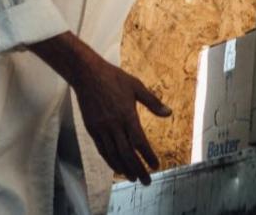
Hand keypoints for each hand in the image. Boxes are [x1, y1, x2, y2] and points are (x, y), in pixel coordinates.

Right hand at [72, 57, 170, 184]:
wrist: (87, 74)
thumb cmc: (114, 78)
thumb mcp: (136, 86)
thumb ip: (153, 102)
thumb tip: (169, 113)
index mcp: (127, 115)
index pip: (139, 142)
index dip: (148, 156)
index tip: (156, 166)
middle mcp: (114, 125)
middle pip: (127, 154)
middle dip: (138, 169)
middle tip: (146, 181)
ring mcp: (101, 128)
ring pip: (113, 155)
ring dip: (124, 168)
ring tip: (132, 178)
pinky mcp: (92, 129)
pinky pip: (102, 150)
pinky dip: (110, 161)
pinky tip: (116, 167)